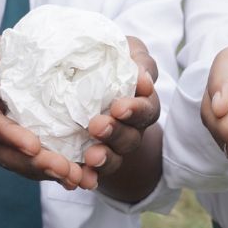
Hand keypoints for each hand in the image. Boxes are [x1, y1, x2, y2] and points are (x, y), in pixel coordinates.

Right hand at [0, 35, 91, 189]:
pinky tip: (81, 178)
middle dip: (36, 163)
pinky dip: (57, 173)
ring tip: (79, 178)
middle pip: (8, 153)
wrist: (1, 71)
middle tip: (65, 169)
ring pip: (23, 164)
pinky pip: (36, 165)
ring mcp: (2, 145)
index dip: (9, 135)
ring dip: (50, 174)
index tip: (32, 145)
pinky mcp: (20, 150)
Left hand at [84, 36, 161, 175]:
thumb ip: (137, 57)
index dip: (138, 107)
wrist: (80, 80)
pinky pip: (95, 173)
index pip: (146, 106)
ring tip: (91, 155)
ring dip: (105, 156)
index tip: (122, 104)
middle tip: (98, 125)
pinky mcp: (93, 158)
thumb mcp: (124, 50)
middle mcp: (131, 126)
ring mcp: (113, 145)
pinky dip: (90, 176)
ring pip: (116, 156)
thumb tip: (142, 76)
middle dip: (117, 131)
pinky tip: (82, 177)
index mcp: (141, 100)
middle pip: (132, 135)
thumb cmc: (108, 59)